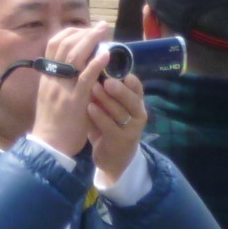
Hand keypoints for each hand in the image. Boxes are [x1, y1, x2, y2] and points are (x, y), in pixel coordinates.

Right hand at [30, 22, 109, 158]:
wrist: (49, 145)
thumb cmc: (52, 122)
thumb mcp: (50, 95)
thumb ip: (59, 80)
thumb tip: (72, 66)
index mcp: (47, 75)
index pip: (54, 44)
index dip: (70, 33)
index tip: (85, 28)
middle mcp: (52, 77)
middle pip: (65, 44)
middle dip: (84, 32)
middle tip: (101, 26)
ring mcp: (62, 87)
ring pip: (74, 56)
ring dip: (91, 40)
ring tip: (105, 31)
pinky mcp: (73, 100)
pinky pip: (84, 77)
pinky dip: (96, 63)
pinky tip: (106, 55)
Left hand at [86, 67, 148, 184]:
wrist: (113, 159)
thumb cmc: (109, 127)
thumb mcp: (110, 109)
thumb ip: (106, 93)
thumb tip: (92, 70)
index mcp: (136, 103)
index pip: (137, 88)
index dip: (130, 79)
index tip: (118, 69)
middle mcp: (138, 115)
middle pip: (132, 99)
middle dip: (119, 88)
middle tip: (106, 79)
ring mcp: (132, 129)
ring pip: (120, 112)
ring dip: (106, 100)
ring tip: (93, 88)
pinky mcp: (121, 141)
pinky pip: (110, 127)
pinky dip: (100, 116)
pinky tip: (90, 107)